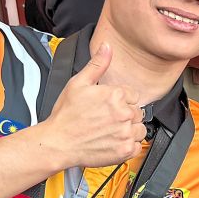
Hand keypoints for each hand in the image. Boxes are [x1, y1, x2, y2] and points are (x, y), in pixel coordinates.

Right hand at [42, 43, 146, 167]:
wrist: (58, 142)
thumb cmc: (66, 115)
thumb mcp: (78, 83)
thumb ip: (97, 64)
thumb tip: (107, 47)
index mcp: (116, 94)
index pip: (133, 95)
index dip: (121, 101)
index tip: (108, 107)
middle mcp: (124, 113)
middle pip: (138, 112)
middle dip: (125, 115)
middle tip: (106, 120)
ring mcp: (125, 133)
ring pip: (140, 129)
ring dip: (129, 131)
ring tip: (110, 132)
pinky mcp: (124, 150)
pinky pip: (137, 146)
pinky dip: (128, 146)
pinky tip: (113, 142)